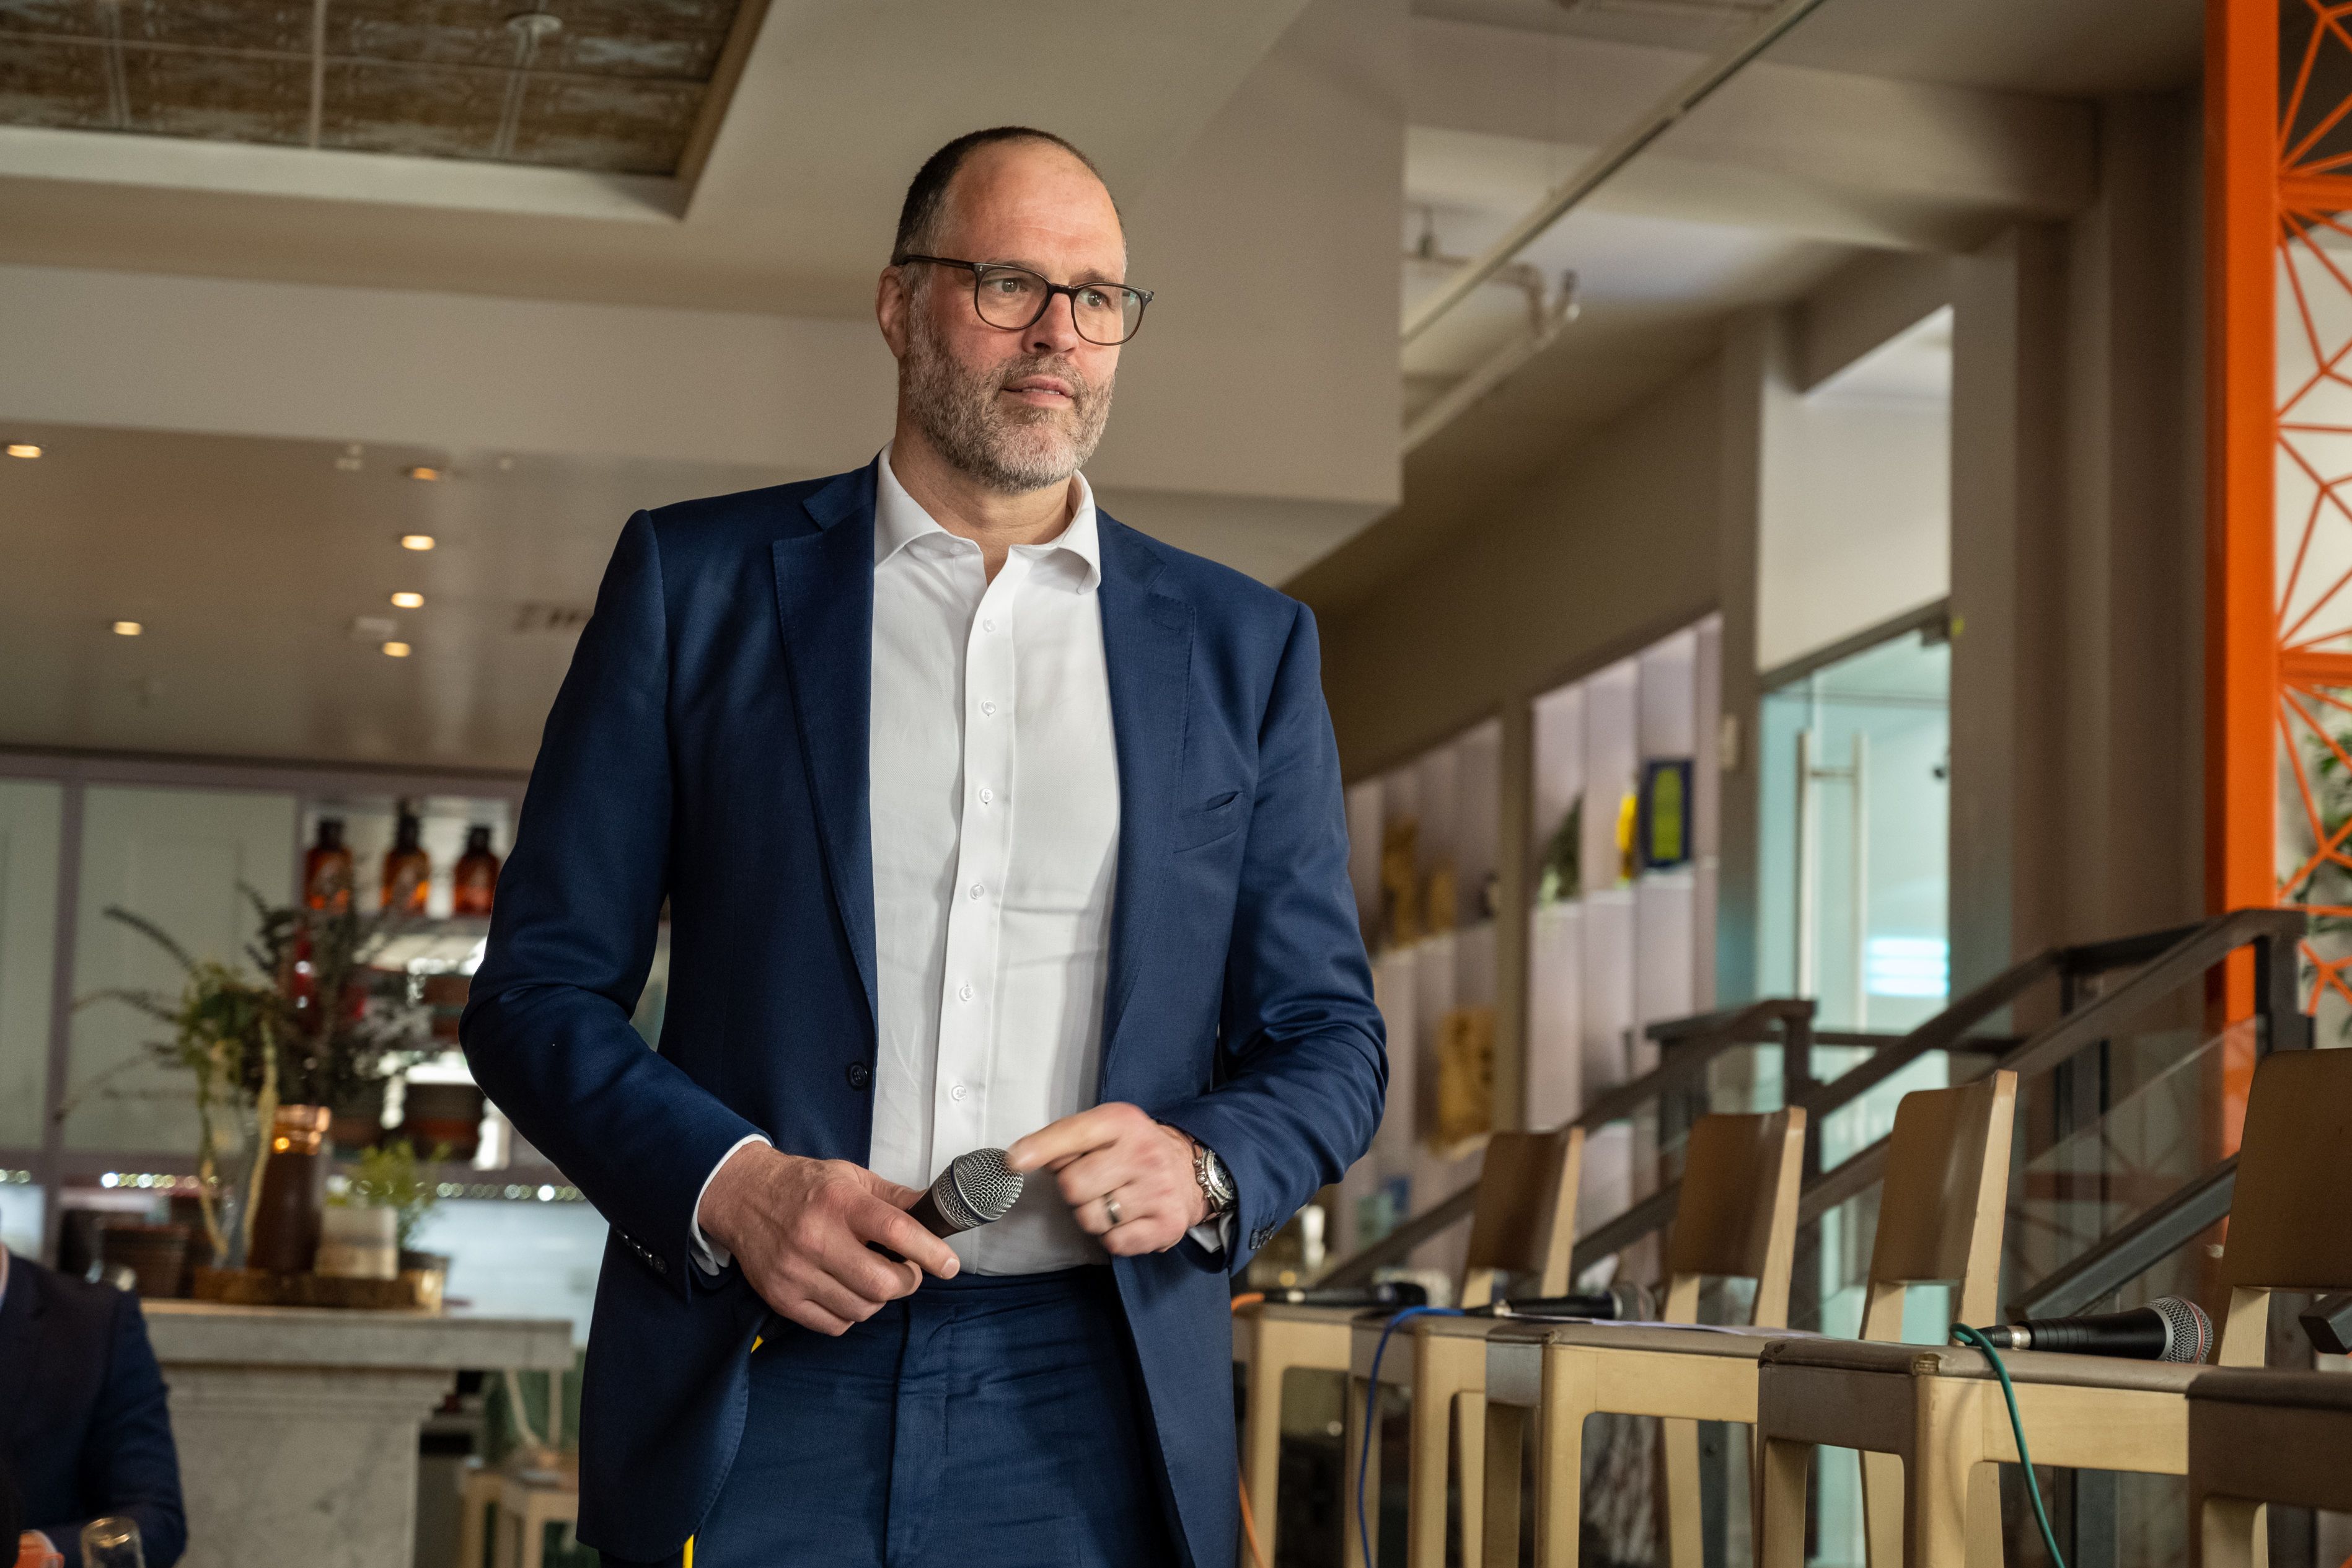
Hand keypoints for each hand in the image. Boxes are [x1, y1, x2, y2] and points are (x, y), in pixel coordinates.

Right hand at [697, 1143, 958, 1334]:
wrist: (742, 1196)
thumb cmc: (802, 1186)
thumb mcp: (851, 1177)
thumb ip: (895, 1198)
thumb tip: (936, 1210)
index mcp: (840, 1202)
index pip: (897, 1231)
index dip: (931, 1251)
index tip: (948, 1264)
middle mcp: (816, 1238)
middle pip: (882, 1283)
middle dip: (906, 1281)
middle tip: (906, 1269)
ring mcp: (796, 1272)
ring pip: (862, 1309)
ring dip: (878, 1298)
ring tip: (871, 1276)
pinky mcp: (782, 1298)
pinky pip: (835, 1325)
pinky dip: (850, 1313)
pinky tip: (845, 1291)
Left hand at [1006, 1102, 1208, 1256]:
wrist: (1192, 1169)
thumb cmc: (1132, 1149)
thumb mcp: (1103, 1128)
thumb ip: (1063, 1139)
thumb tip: (1019, 1159)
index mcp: (1122, 1122)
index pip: (1073, 1134)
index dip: (1040, 1148)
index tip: (1014, 1161)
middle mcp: (1143, 1153)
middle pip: (1073, 1186)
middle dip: (1073, 1189)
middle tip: (1093, 1182)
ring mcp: (1158, 1190)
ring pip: (1090, 1219)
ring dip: (1092, 1215)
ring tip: (1111, 1200)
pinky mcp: (1166, 1225)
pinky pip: (1114, 1243)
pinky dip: (1112, 1236)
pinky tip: (1126, 1218)